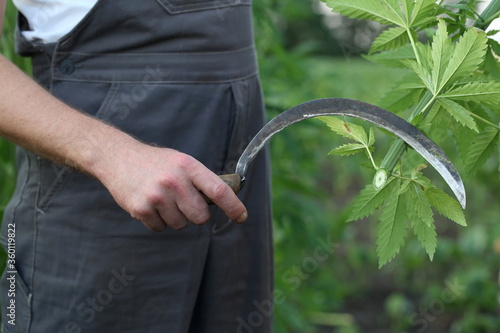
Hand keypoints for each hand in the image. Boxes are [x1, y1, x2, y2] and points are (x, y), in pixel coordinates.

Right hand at [99, 142, 247, 230]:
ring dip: (174, 217)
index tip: (241, 216)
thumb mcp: (182, 162)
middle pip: (200, 216)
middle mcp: (174, 181)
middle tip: (183, 202)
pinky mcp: (141, 209)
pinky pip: (160, 228)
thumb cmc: (157, 162)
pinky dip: (157, 220)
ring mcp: (157, 195)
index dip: (233, 206)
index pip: (218, 190)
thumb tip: (226, 201)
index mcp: (188, 166)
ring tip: (162, 198)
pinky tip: (150, 204)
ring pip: (180, 224)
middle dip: (195, 214)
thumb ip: (201, 180)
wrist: (118, 157)